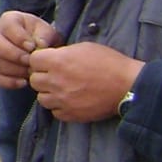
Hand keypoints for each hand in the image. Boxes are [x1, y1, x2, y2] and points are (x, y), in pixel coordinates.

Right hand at [0, 10, 60, 88]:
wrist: (39, 50)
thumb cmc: (42, 36)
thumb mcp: (47, 32)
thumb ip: (45, 36)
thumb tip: (40, 45)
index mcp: (9, 20)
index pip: (6, 26)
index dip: (18, 37)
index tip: (32, 47)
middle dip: (14, 55)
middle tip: (29, 61)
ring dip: (15, 70)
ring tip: (31, 72)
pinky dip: (9, 82)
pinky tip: (24, 82)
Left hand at [28, 43, 143, 123]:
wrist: (128, 86)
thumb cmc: (110, 63)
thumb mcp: (85, 48)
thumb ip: (64, 53)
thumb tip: (52, 57)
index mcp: (58, 61)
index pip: (33, 61)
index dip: (40, 60)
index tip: (48, 61)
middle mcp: (56, 81)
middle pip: (34, 80)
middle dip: (43, 77)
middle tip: (56, 76)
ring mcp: (62, 100)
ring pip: (42, 98)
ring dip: (49, 93)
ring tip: (63, 89)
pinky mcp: (70, 114)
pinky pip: (55, 112)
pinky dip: (60, 107)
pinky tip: (71, 100)